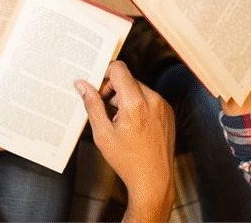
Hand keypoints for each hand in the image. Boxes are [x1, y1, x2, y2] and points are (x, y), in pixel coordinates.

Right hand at [76, 61, 174, 221]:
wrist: (154, 181)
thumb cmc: (128, 162)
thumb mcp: (103, 134)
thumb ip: (92, 105)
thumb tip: (82, 85)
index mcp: (135, 104)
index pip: (119, 69)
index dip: (106, 76)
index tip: (100, 91)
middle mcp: (153, 100)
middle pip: (128, 78)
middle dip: (114, 90)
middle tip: (108, 111)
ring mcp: (163, 106)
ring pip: (138, 88)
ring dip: (126, 98)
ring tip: (121, 122)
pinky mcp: (168, 112)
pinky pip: (149, 98)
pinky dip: (139, 105)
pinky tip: (134, 125)